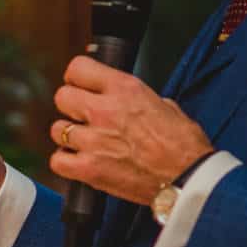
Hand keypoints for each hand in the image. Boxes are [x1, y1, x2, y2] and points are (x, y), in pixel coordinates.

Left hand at [50, 56, 213, 205]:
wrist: (189, 177)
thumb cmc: (184, 145)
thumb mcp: (167, 106)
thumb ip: (139, 99)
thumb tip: (128, 101)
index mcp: (125, 89)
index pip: (78, 69)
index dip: (77, 78)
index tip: (80, 85)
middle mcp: (104, 111)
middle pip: (62, 97)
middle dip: (71, 106)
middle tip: (83, 116)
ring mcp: (93, 140)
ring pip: (57, 129)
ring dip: (68, 136)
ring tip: (85, 142)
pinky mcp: (88, 168)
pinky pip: (57, 161)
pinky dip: (65, 162)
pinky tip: (80, 161)